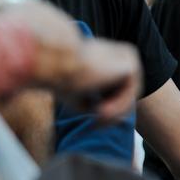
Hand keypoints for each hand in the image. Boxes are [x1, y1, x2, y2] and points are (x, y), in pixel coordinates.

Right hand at [0, 0, 141, 118]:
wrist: (50, 56)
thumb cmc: (53, 72)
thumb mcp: (73, 92)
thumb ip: (87, 98)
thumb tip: (95, 113)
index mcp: (107, 57)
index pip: (116, 90)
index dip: (107, 112)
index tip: (92, 125)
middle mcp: (119, 53)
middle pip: (126, 95)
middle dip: (112, 114)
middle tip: (94, 125)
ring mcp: (127, 56)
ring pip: (129, 96)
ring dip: (112, 114)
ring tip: (94, 119)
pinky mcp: (130, 64)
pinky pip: (130, 96)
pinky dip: (115, 108)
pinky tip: (98, 111)